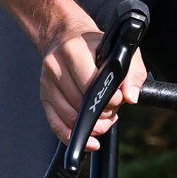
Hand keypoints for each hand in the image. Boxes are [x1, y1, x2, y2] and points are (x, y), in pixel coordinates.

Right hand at [40, 26, 148, 150]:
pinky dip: (72, 136)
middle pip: (81, 105)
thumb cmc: (95, 46)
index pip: (92, 85)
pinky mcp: (44, 96)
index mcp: (73, 51)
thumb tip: (130, 97)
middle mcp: (55, 66)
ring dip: (92, 126)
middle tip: (113, 110)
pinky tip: (89, 141)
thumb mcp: (120, 51)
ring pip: (70, 118)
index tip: (119, 100)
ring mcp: (47, 83)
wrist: (65, 36)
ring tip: (103, 118)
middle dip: (103, 114)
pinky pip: (56, 124)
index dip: (110, 99)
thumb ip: (132, 72)